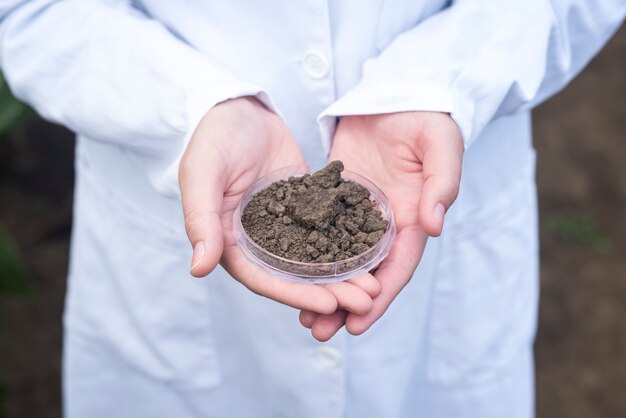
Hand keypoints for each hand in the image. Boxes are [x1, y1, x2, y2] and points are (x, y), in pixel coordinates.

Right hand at [179, 97, 378, 314]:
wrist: (240, 108)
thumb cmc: (213, 139)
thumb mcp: (203, 174)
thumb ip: (201, 219)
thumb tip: (199, 269)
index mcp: (230, 243)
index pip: (263, 279)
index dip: (295, 294)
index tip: (330, 304)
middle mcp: (259, 243)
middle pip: (295, 277)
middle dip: (330, 292)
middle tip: (366, 301)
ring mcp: (284, 226)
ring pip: (315, 259)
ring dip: (343, 275)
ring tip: (375, 285)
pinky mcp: (305, 209)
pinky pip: (327, 230)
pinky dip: (348, 244)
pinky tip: (374, 252)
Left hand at [299, 112, 463, 338]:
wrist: (397, 94)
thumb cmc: (426, 118)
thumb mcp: (441, 145)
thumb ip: (441, 183)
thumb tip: (435, 225)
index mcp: (413, 219)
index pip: (397, 268)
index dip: (379, 299)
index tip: (357, 326)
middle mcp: (385, 224)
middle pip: (366, 274)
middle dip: (344, 305)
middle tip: (319, 331)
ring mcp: (358, 214)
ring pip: (341, 259)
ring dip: (324, 287)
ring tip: (301, 315)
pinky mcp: (336, 198)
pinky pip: (321, 231)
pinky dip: (309, 254)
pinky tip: (288, 271)